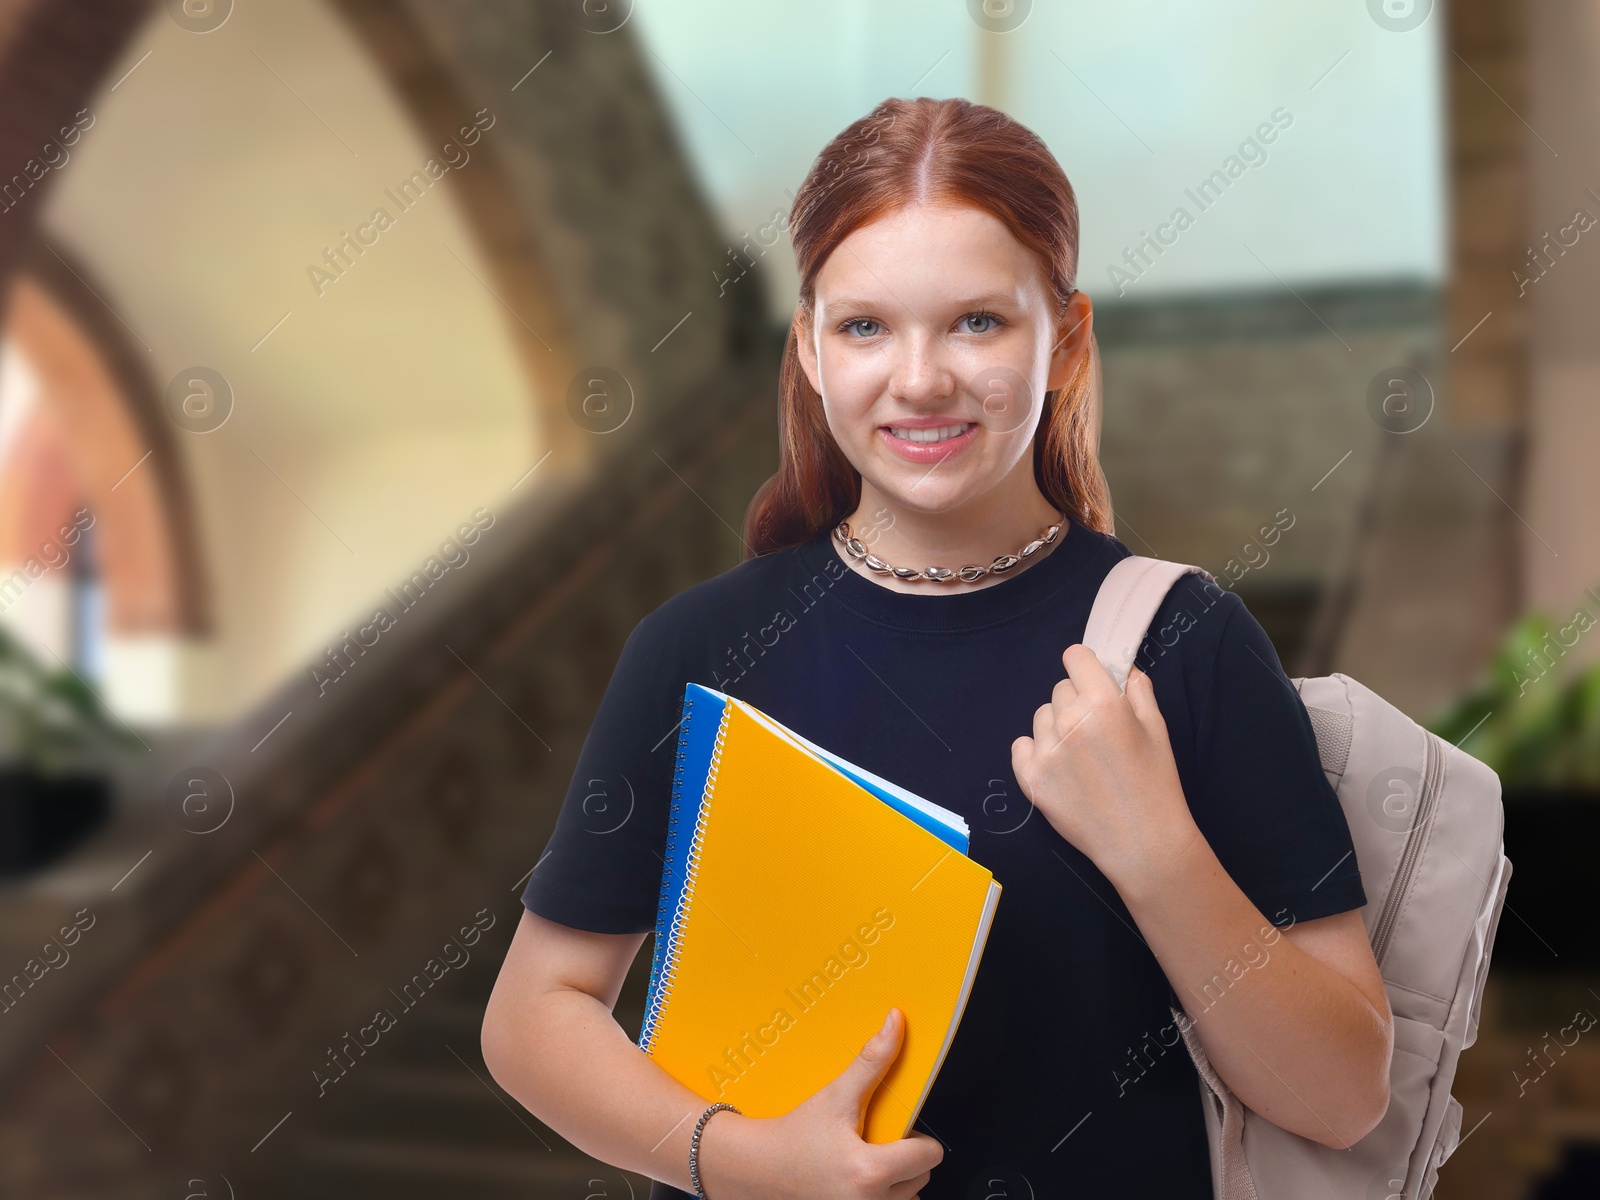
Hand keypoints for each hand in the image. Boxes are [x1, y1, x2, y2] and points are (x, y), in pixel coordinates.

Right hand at [694, 1007, 942, 1199]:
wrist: (756, 1169)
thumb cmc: (794, 1136)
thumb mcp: (836, 1095)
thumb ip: (872, 1061)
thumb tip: (895, 1023)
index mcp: (869, 1173)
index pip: (928, 1157)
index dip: (918, 1139)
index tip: (899, 1132)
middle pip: (921, 1179)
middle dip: (904, 1160)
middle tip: (874, 1144)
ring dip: (895, 1185)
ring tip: (864, 1166)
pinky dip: (879, 1199)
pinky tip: (855, 1184)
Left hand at [1010, 645, 1199, 892]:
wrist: (1142, 842)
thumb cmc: (1156, 783)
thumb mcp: (1158, 729)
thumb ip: (1138, 691)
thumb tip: (1121, 669)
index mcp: (1103, 703)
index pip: (1075, 657)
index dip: (1085, 667)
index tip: (1092, 681)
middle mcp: (1069, 721)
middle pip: (1060, 689)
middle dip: (1076, 701)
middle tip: (1096, 731)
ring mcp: (1045, 750)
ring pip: (1042, 717)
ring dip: (1057, 727)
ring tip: (1081, 756)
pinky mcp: (1029, 777)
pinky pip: (1021, 746)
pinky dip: (1035, 751)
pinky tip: (1058, 768)